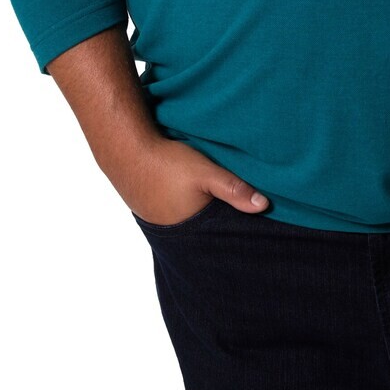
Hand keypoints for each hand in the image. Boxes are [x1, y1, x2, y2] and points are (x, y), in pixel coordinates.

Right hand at [105, 133, 269, 224]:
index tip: (251, 231)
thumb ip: (234, 190)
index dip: (233, 232)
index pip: (218, 239)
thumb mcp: (206, 173)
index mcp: (190, 230)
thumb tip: (264, 206)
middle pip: (205, 232)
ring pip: (190, 221)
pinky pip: (175, 212)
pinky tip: (190, 195)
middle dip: (219, 225)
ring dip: (201, 214)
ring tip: (213, 204)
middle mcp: (174, 233)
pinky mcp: (150, 207)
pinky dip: (186, 206)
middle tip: (236, 216)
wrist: (126, 150)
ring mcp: (159, 221)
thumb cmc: (168, 163)